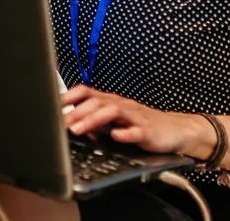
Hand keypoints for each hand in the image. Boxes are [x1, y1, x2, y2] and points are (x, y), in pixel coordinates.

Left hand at [61, 85, 212, 156]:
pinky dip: (125, 133)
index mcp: (111, 101)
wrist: (176, 130)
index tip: (52, 104)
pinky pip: (136, 131)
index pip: (87, 92)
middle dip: (76, 112)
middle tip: (61, 123)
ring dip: (93, 120)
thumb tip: (70, 124)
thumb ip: (94, 121)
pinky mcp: (148, 131)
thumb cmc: (142, 124)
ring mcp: (135, 117)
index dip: (69, 96)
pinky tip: (116, 136)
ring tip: (78, 129)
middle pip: (96, 102)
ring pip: (112, 112)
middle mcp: (121, 105)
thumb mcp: (115, 120)